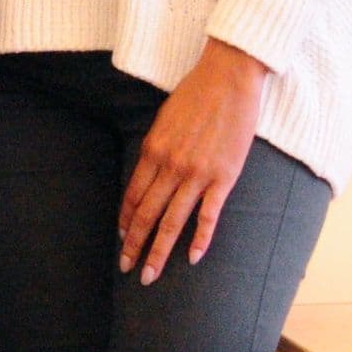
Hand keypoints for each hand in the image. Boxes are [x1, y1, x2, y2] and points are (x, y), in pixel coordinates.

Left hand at [118, 40, 267, 284]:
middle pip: (147, 214)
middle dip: (135, 245)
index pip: (132, 196)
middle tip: (127, 268)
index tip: (122, 239)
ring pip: (172, 222)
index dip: (126, 221)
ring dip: (159, 251)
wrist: (230, 77)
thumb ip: (157, 148)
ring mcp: (197, 174)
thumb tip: (149, 172)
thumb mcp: (165, 120)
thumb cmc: (197, 94)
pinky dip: (200, 239)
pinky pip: (209, 216)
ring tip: (150, 274)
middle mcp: (170, 166)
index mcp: (152, 150)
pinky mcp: (224, 177)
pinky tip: (193, 258)